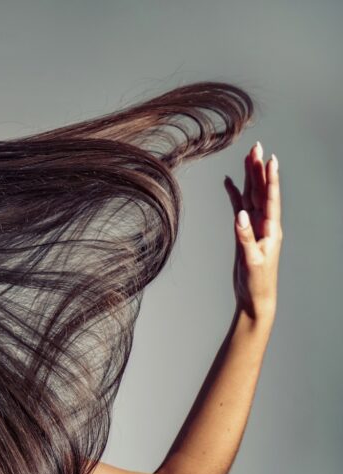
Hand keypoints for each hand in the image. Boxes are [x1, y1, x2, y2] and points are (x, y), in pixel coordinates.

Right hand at [223, 141, 281, 322]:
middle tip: (256, 148)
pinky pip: (239, 208)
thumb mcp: (252, 261)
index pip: (271, 199)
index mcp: (271, 230)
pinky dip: (235, 195)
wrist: (255, 297)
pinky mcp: (244, 232)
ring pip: (251, 196)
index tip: (270, 159)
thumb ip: (245, 238)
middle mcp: (265, 225)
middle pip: (261, 191)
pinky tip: (231, 183)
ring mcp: (255, 227)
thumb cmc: (257, 282)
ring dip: (249, 178)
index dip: (270, 179)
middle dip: (258, 170)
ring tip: (248, 157)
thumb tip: (239, 215)